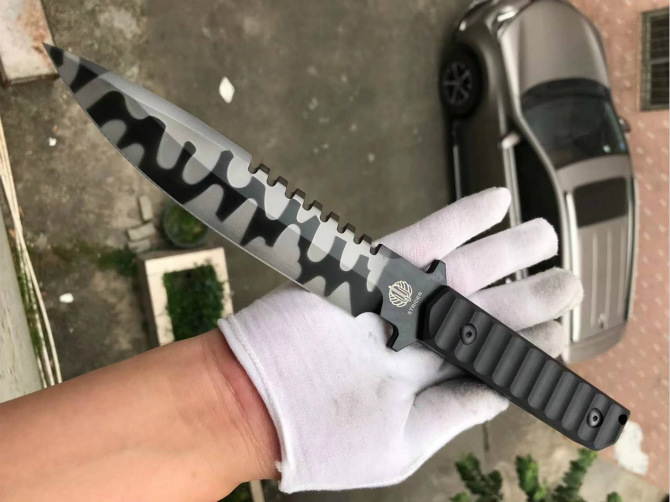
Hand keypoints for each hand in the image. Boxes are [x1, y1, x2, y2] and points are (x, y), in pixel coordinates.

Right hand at [219, 188, 582, 491]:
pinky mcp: (371, 273)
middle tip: (566, 283)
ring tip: (543, 236)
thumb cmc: (320, 439)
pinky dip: (459, 220)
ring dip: (505, 251)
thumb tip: (505, 389)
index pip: (487, 357)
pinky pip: (424, 238)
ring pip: (463, 269)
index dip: (526, 345)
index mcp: (423, 381)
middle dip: (528, 296)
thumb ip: (455, 410)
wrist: (252, 404)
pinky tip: (495, 204)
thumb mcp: (402, 443)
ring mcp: (395, 302)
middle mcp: (414, 338)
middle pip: (484, 311)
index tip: (559, 333)